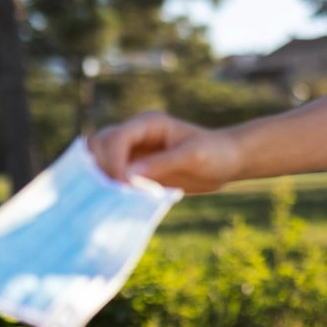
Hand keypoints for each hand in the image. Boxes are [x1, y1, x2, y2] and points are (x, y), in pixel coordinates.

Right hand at [88, 111, 241, 193]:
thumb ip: (163, 163)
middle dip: (101, 169)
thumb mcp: (193, 157)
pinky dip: (108, 188)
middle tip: (113, 195)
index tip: (124, 186)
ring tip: (111, 200)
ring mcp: (132, 151)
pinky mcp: (134, 168)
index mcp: (148, 123)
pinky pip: (111, 176)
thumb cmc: (216, 153)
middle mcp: (135, 134)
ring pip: (99, 160)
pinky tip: (116, 203)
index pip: (116, 137)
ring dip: (100, 179)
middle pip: (99, 145)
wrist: (227, 161)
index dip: (113, 161)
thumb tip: (127, 176)